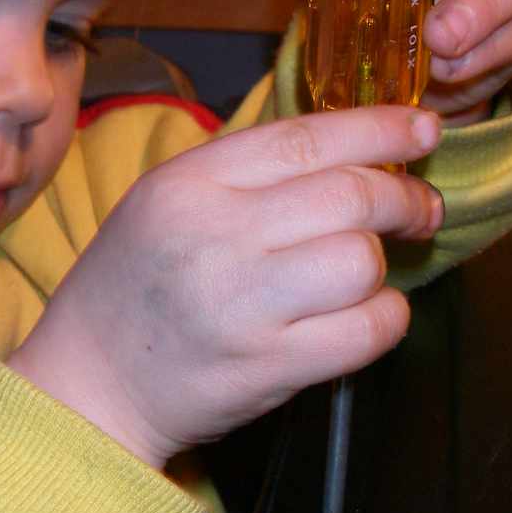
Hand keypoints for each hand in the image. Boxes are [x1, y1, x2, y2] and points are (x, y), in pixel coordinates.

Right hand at [8, 106, 442, 467]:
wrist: (87, 384)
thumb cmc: (132, 289)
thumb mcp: (165, 203)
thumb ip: (246, 173)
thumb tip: (354, 154)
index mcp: (189, 183)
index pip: (307, 138)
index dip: (381, 129)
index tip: (424, 130)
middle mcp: (215, 234)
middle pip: (350, 197)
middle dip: (404, 200)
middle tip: (421, 210)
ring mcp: (241, 304)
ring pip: (360, 262)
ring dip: (382, 267)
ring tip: (368, 275)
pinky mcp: (266, 366)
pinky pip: (365, 331)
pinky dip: (385, 320)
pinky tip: (368, 317)